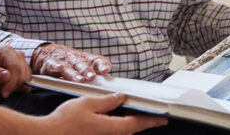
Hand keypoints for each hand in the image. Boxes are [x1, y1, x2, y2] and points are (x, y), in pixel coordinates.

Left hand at [0, 46, 30, 96]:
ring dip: (15, 86)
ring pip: (26, 78)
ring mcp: (21, 61)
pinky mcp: (22, 70)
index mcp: (6, 51)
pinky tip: (7, 86)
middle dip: (12, 85)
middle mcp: (16, 54)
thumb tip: (7, 76)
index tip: (3, 93)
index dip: (11, 82)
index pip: (15, 67)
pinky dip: (18, 87)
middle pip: (23, 73)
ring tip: (1, 86)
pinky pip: (26, 81)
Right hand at [31, 43, 111, 81]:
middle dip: (87, 70)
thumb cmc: (68, 62)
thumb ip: (94, 73)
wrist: (47, 53)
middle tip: (92, 77)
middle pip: (82, 63)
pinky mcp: (49, 62)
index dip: (101, 64)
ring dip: (74, 73)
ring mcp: (62, 60)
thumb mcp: (81, 65)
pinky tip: (59, 68)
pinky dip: (56, 65)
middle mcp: (74, 58)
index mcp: (84, 59)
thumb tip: (109, 87)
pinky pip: (52, 64)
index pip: (95, 60)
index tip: (106, 69)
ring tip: (80, 79)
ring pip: (69, 66)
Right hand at [45, 92, 167, 134]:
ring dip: (125, 122)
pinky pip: (111, 133)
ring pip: (120, 131)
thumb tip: (121, 98)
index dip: (152, 120)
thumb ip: (107, 101)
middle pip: (130, 129)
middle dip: (138, 119)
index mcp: (111, 129)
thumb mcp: (88, 103)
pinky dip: (114, 124)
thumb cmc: (66, 121)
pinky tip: (110, 116)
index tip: (164, 118)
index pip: (137, 124)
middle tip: (146, 109)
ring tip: (127, 109)